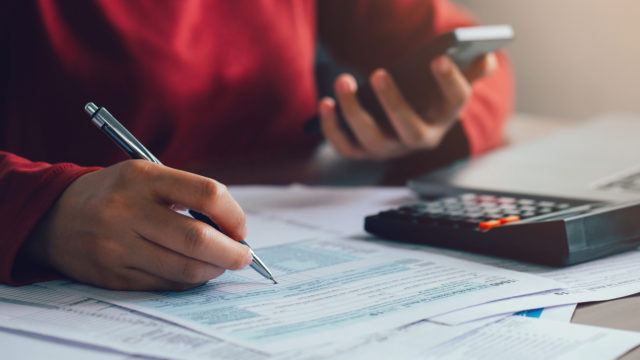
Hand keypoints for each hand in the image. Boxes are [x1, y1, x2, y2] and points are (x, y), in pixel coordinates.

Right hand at [24, 160, 251, 290]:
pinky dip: (188, 281)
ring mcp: (118, 246)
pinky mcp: (113, 275)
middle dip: (231, 253)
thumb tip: (233, 230)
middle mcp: (128, 211)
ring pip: (184, 269)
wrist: (54, 217)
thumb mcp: (145, 175)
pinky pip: (165, 284)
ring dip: (213, 270)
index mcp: (143, 177)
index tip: (241, 228)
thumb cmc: (116, 194)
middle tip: (244, 257)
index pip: (207, 194)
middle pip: (197, 239)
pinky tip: (194, 272)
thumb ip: (187, 195)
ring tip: (220, 264)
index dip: (234, 215)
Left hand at [319, 53, 497, 159]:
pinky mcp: (362, 152)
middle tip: (379, 72)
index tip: (439, 57)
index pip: (455, 102)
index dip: (450, 81)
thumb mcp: (447, 85)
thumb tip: (488, 58)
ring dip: (353, 111)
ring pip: (371, 138)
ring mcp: (389, 149)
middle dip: (393, 103)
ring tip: (342, 80)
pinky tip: (324, 103)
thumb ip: (469, 70)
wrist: (400, 124)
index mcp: (445, 118)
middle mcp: (418, 139)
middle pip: (409, 129)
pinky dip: (331, 127)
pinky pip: (344, 146)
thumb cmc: (425, 98)